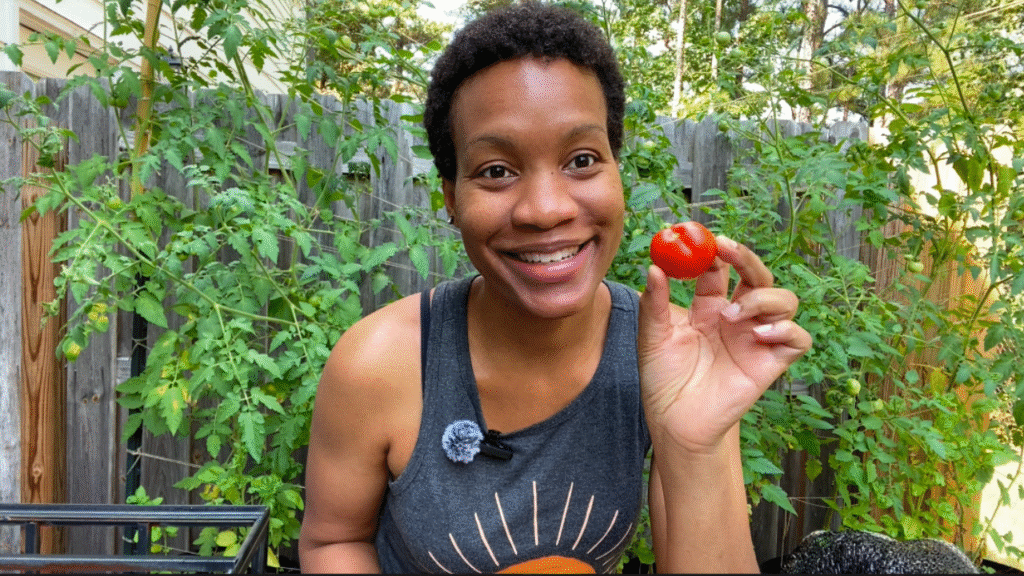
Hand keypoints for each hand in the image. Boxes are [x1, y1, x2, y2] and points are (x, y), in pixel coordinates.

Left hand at [638, 229, 811, 453]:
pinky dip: (786, 329)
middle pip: (757, 275)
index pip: (722, 268)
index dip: (717, 251)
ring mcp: (756, 338)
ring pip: (784, 300)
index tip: (705, 240)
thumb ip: (654, 303)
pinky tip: (759, 334)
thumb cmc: (662, 379)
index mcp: (708, 306)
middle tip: (726, 250)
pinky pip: (797, 338)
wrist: (674, 421)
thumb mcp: (652, 337)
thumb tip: (654, 267)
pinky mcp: (771, 362)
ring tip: (732, 315)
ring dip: (762, 297)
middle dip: (745, 258)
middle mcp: (736, 317)